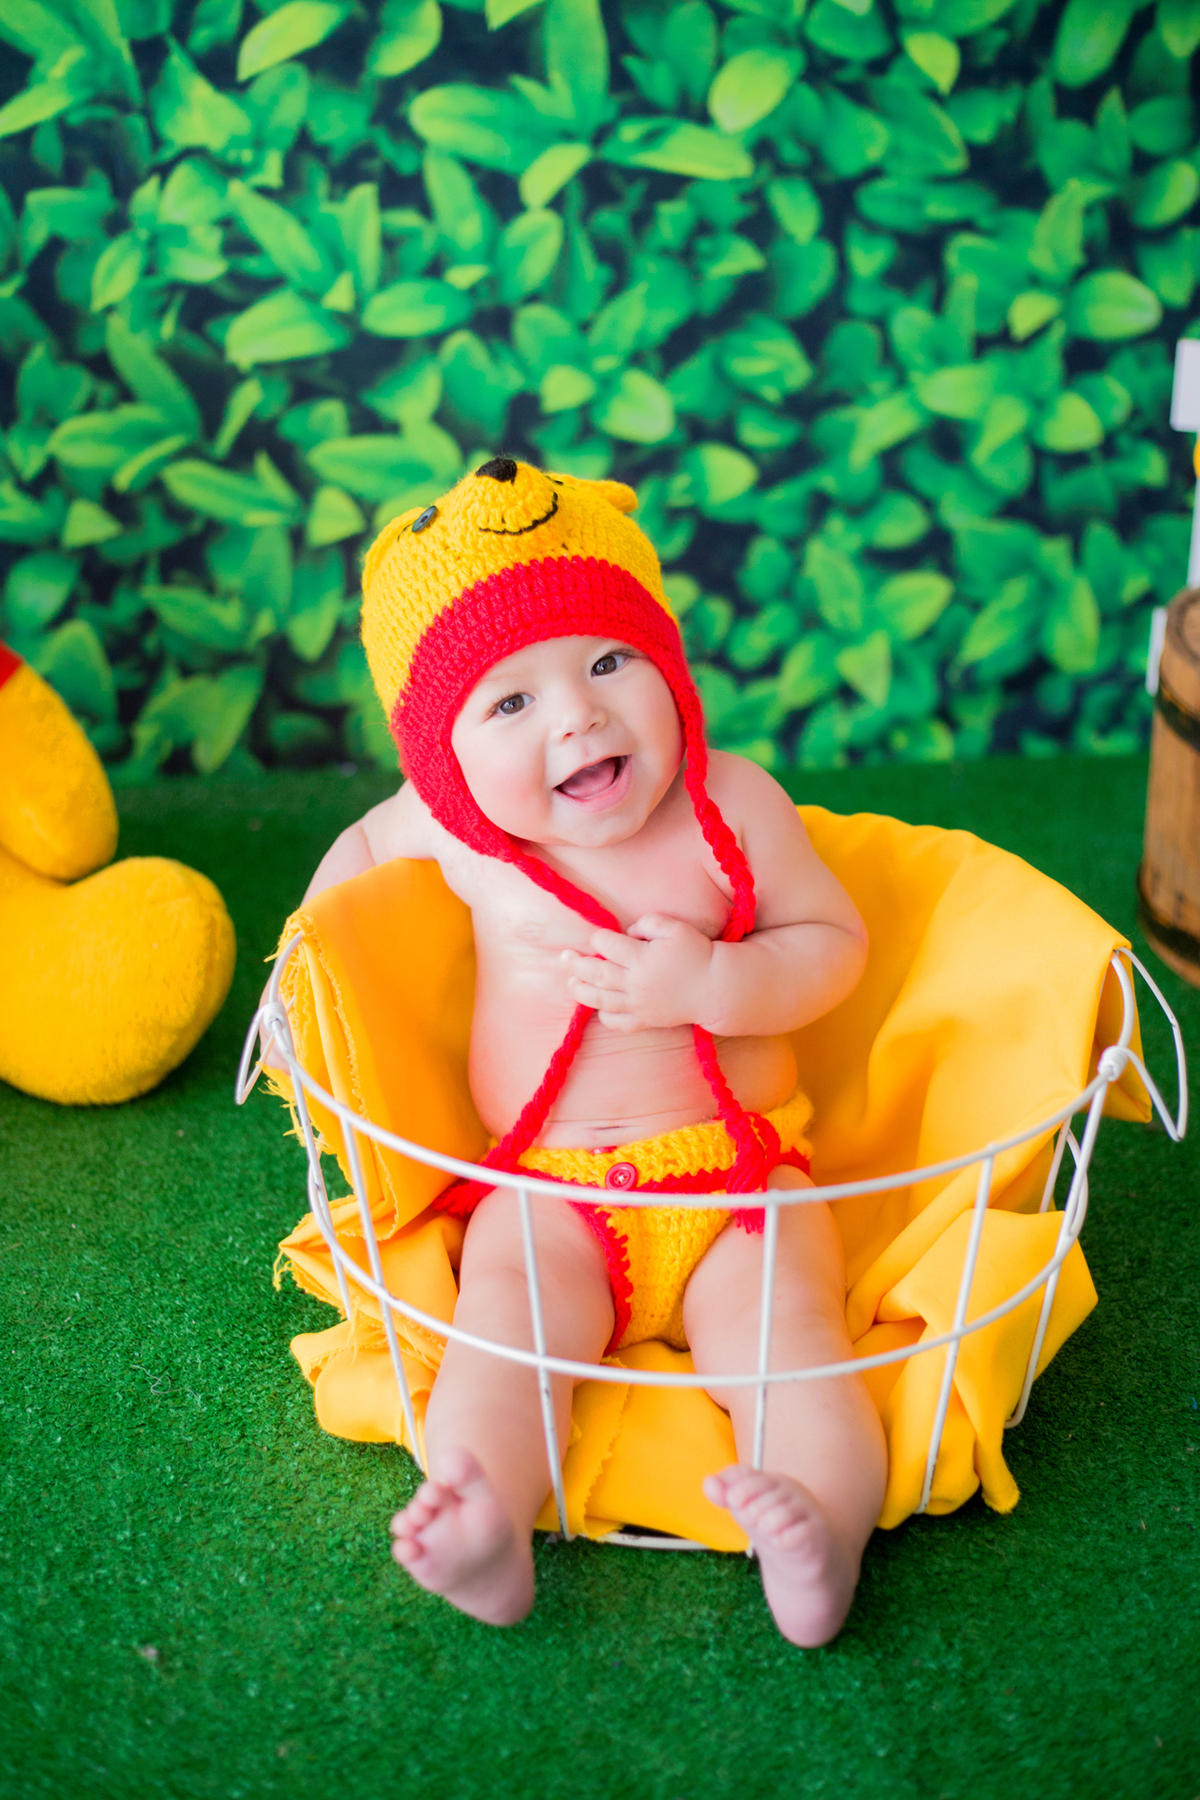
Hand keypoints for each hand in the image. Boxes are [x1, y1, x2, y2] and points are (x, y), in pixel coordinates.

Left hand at [561, 914, 715, 1031]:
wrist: (715, 987)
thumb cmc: (696, 953)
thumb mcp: (675, 928)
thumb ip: (648, 923)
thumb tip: (628, 932)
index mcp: (642, 958)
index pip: (607, 945)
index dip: (599, 937)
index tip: (599, 936)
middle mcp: (636, 983)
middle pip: (597, 973)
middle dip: (577, 964)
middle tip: (564, 957)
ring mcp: (639, 1005)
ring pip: (600, 999)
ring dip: (581, 990)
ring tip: (570, 981)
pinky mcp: (645, 1020)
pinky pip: (617, 1023)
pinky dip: (603, 1015)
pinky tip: (598, 1006)